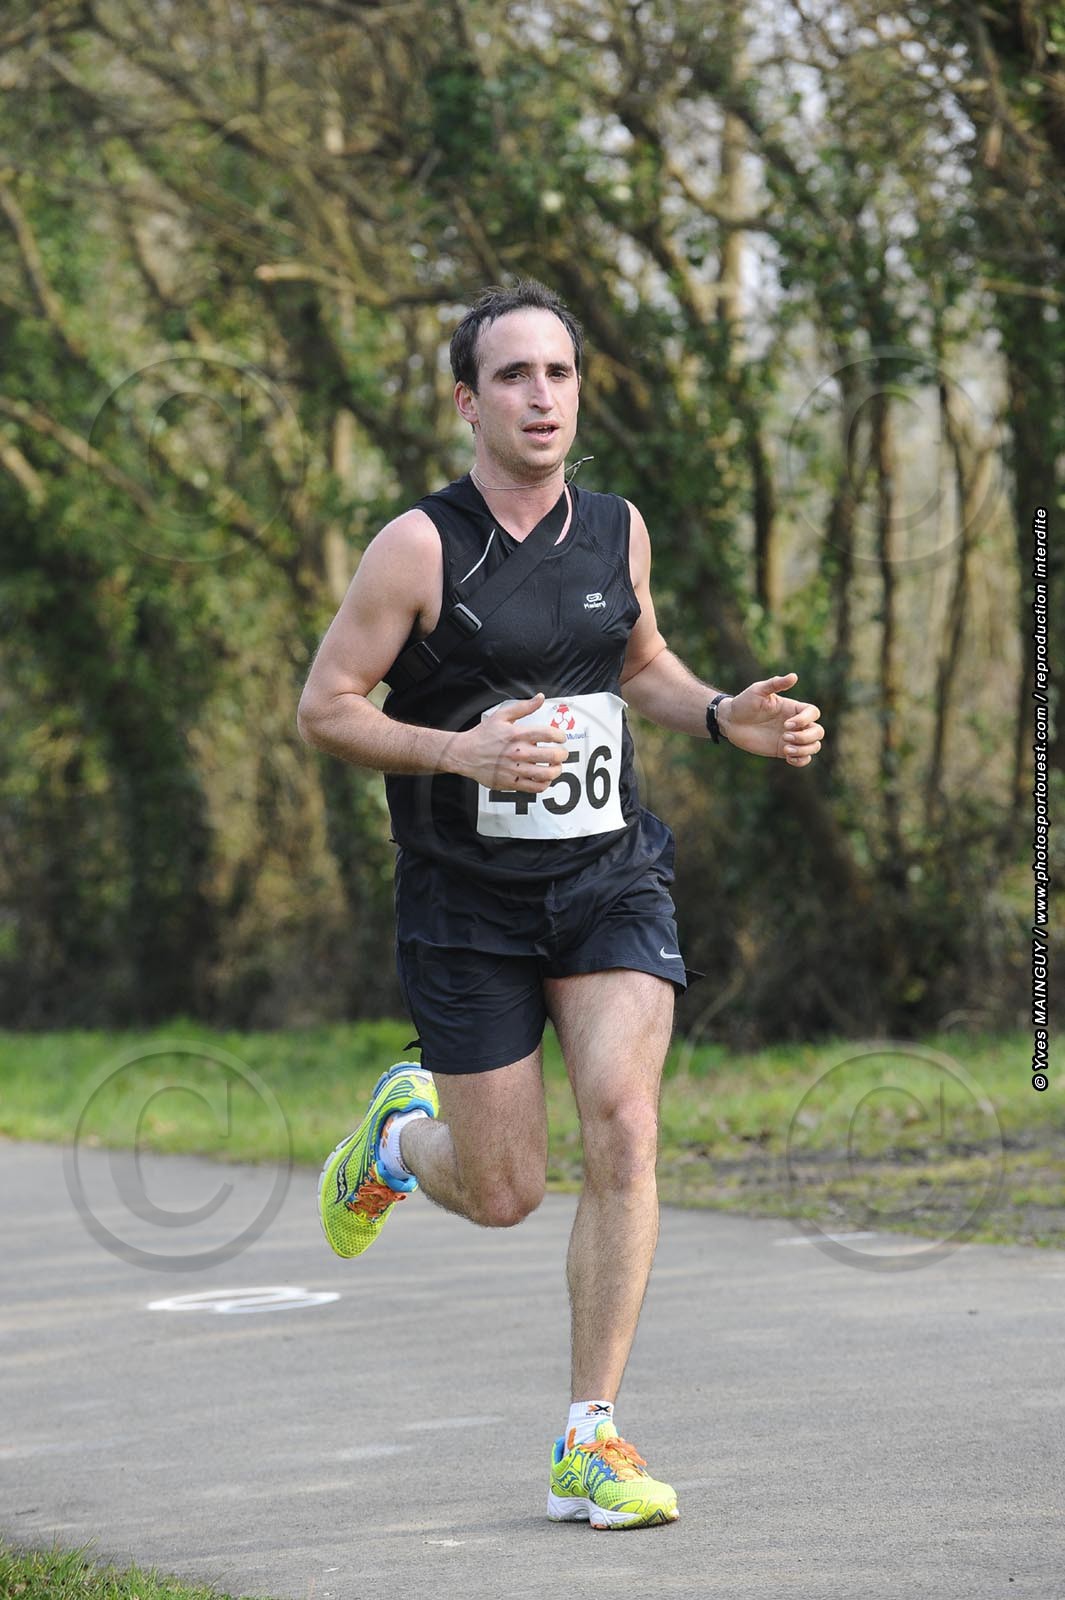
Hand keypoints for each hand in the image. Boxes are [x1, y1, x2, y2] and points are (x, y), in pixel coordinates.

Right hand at [449, 692, 568, 789]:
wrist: (465, 754)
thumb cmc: (483, 735)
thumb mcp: (501, 715)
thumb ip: (523, 707)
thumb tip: (540, 698)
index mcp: (518, 734)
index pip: (549, 734)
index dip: (560, 736)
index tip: (561, 737)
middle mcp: (518, 752)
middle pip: (553, 755)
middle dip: (563, 754)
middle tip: (562, 753)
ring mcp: (516, 769)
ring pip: (547, 773)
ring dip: (557, 770)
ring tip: (556, 766)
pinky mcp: (512, 783)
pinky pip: (536, 787)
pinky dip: (545, 783)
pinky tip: (544, 778)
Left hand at [720, 673, 824, 765]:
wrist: (730, 721)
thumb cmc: (744, 703)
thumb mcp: (758, 690)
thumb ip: (775, 684)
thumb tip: (794, 676)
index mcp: (792, 708)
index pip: (813, 713)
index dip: (805, 720)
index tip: (786, 724)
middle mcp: (795, 723)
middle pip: (818, 731)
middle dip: (805, 737)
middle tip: (785, 738)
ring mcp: (790, 738)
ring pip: (814, 746)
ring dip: (804, 750)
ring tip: (786, 749)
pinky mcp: (783, 751)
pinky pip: (803, 759)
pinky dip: (801, 761)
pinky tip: (788, 758)